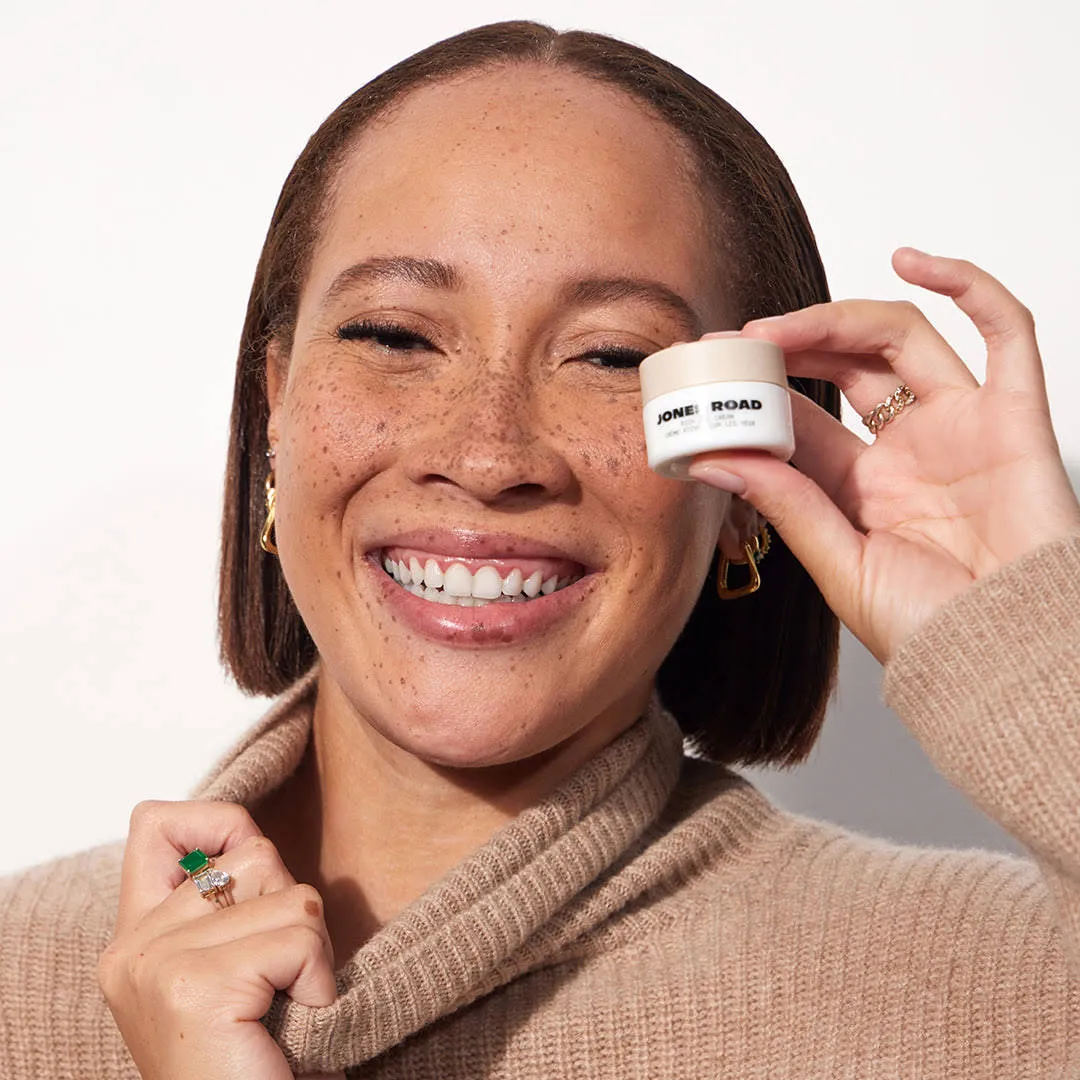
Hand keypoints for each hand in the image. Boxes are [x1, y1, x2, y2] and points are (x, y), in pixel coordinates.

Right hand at [98, 800, 344, 1079]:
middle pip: (256, 854)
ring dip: (312, 954)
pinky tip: (289, 1031)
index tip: (250, 876)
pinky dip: (318, 984)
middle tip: (275, 987)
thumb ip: (229, 906)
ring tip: (281, 1013)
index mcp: (134, 941)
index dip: (219, 824)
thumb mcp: (237, 970)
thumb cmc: (259, 1061)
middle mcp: (132, 949)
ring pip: (292, 896)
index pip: (157, 823)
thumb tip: (252, 838)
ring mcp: (157, 966)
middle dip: (291, 912)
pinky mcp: (195, 987)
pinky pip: (303, 938)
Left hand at [690, 247, 1079, 664]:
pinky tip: (917, 262)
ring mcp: (962, 426)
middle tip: (742, 342)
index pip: (801, 415)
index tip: (711, 368)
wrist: (1008, 660)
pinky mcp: (1016, 417)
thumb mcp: (840, 566)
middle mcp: (907, 447)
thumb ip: (786, 505)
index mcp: (860, 486)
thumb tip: (712, 459)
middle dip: (793, 343)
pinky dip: (971, 287)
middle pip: (845, 364)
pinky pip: (1007, 333)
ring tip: (786, 324)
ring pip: (903, 338)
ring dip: (843, 316)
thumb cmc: (934, 632)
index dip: (759, 388)